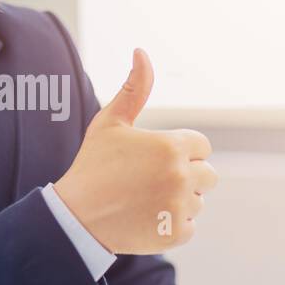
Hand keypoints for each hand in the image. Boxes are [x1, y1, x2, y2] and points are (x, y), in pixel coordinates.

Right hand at [53, 48, 216, 253]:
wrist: (76, 216)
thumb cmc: (93, 165)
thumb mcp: (110, 122)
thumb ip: (134, 88)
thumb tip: (141, 51)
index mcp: (172, 145)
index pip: (201, 146)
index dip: (180, 151)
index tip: (154, 160)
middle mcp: (182, 175)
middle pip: (208, 175)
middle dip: (185, 176)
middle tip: (150, 181)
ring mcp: (180, 206)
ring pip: (198, 201)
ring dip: (179, 201)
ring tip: (145, 200)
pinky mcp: (176, 233)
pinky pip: (189, 226)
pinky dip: (171, 225)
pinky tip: (146, 218)